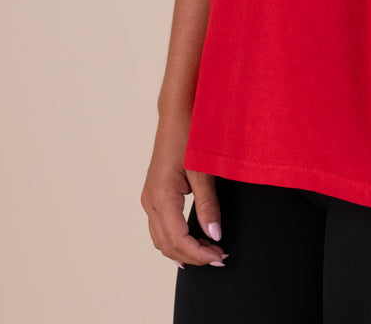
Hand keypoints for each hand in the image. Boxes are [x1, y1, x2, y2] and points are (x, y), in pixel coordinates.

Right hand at [141, 118, 227, 267]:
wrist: (177, 112)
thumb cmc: (190, 134)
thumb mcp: (202, 170)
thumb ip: (208, 204)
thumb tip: (214, 235)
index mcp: (161, 196)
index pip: (177, 239)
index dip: (199, 254)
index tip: (220, 257)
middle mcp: (150, 201)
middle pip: (167, 245)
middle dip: (193, 256)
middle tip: (220, 258)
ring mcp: (149, 197)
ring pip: (161, 239)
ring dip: (184, 250)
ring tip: (210, 252)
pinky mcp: (154, 194)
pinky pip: (161, 227)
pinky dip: (176, 239)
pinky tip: (192, 242)